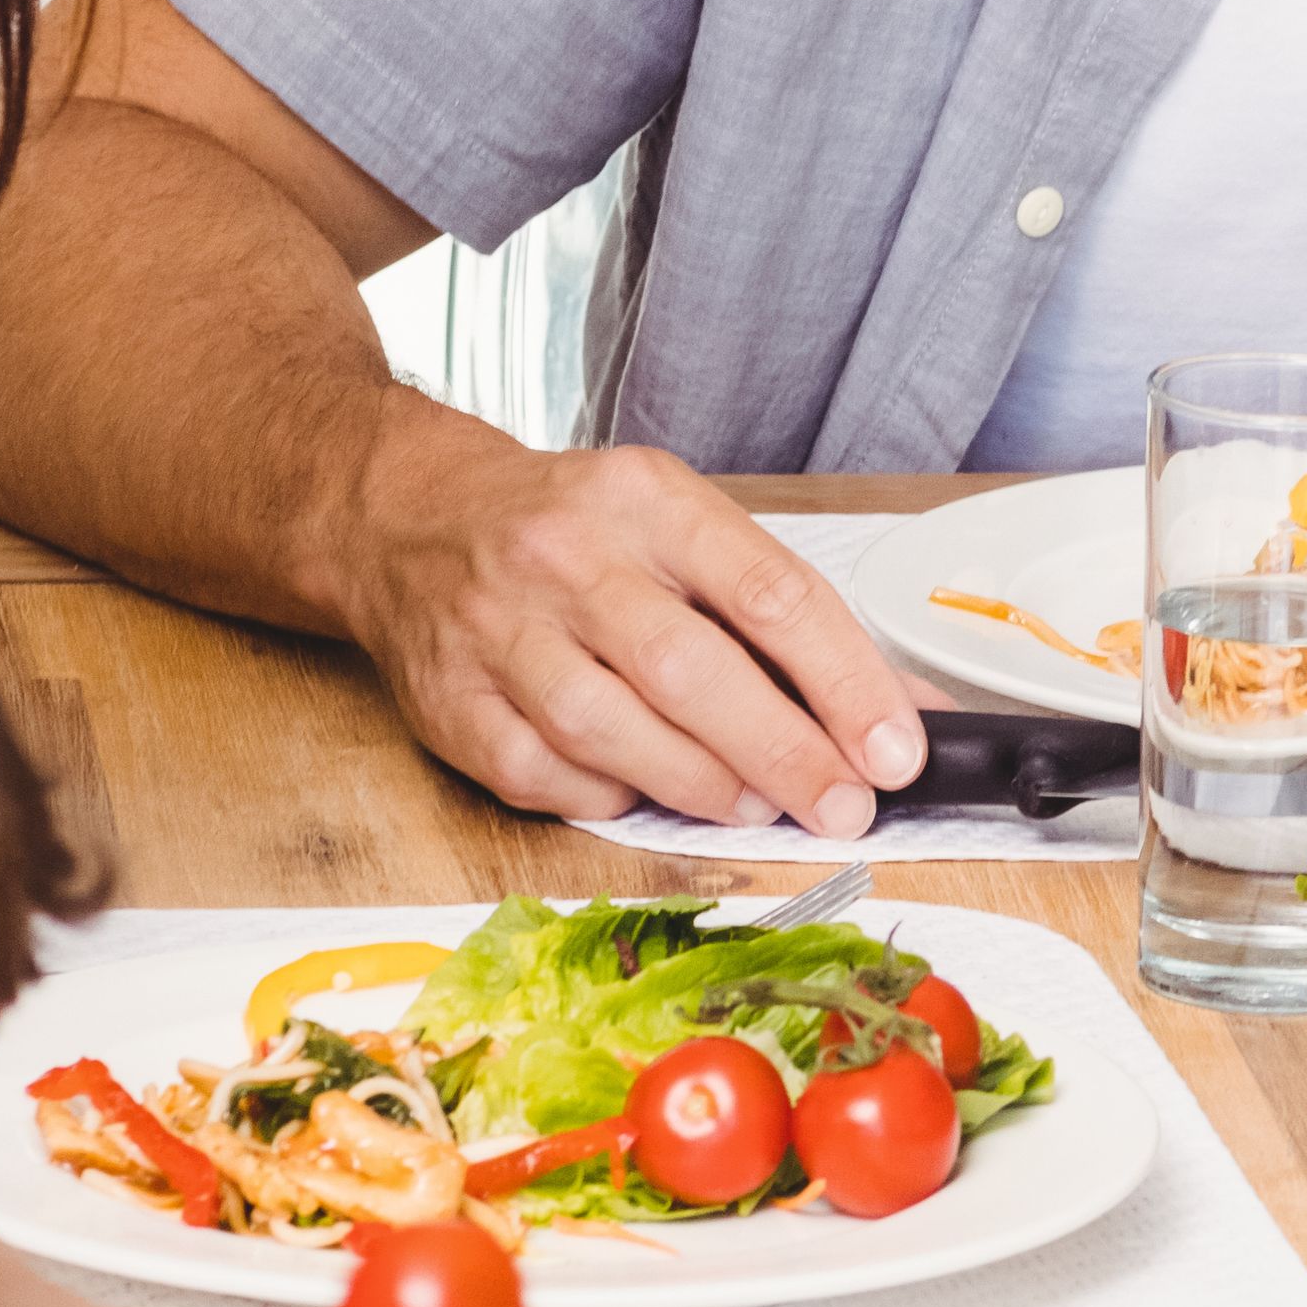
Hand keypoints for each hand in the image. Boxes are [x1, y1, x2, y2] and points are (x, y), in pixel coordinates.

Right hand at [340, 412, 929, 835]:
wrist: (409, 515)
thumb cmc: (574, 530)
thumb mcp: (680, 526)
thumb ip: (780, 612)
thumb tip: (897, 704)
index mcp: (647, 501)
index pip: (769, 593)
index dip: (844, 682)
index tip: (895, 747)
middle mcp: (568, 558)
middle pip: (691, 671)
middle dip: (784, 753)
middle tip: (844, 805)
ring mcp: (498, 631)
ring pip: (611, 731)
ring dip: (702, 785)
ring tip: (756, 806)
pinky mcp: (450, 701)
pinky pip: (542, 773)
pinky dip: (607, 798)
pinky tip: (645, 793)